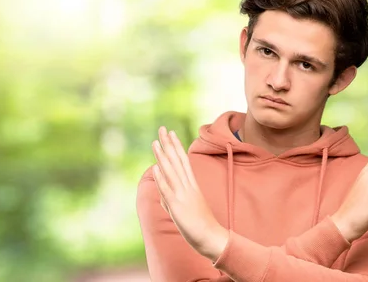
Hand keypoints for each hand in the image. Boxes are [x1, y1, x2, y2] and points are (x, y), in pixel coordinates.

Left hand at [151, 126, 228, 260]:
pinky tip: (156, 166)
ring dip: (163, 156)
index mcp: (192, 185)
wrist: (211, 237)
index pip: (182, 161)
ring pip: (171, 171)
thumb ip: (171, 199)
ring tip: (155, 142)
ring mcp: (183, 195)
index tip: (170, 133)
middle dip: (168, 144)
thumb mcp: (183, 209)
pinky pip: (168, 189)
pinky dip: (161, 177)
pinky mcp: (178, 206)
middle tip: (162, 128)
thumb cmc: (200, 225)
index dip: (175, 146)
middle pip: (176, 161)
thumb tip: (161, 195)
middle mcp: (188, 186)